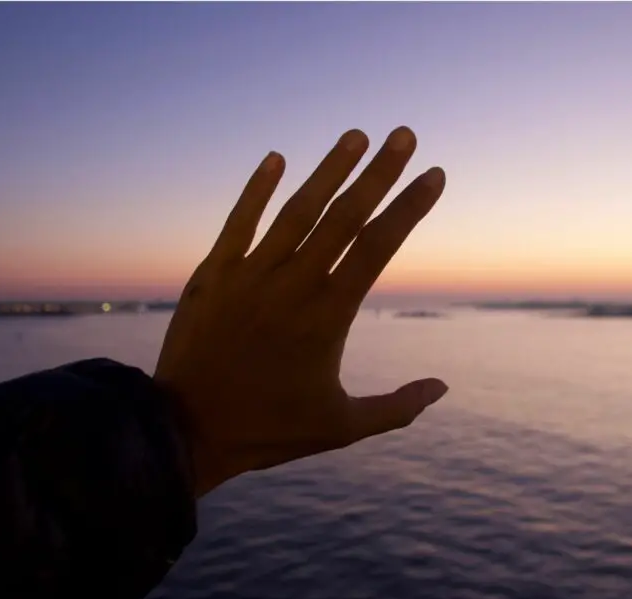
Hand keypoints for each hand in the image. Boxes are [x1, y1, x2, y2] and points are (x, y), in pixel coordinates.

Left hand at [154, 127, 447, 496]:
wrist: (188, 430)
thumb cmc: (269, 430)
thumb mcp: (342, 427)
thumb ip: (397, 408)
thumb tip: (442, 387)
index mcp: (328, 315)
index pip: (378, 246)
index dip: (410, 207)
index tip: (434, 175)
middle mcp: (293, 285)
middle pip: (345, 216)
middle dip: (380, 172)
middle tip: (404, 135)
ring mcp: (250, 275)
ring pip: (296, 210)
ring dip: (328, 170)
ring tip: (355, 136)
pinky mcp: (212, 275)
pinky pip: (238, 222)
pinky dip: (256, 189)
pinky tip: (276, 158)